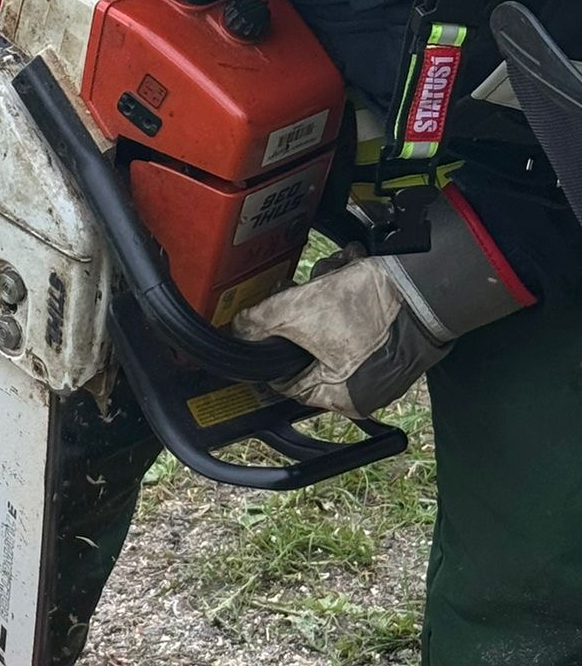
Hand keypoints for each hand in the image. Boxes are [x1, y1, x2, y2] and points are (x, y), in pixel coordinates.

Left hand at [232, 191, 531, 415]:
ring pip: (332, 324)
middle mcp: (364, 385)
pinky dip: (351, 288)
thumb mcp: (297, 312)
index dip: (271, 347)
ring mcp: (382, 359)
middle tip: (300, 291)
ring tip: (334, 274)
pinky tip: (352, 268)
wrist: (427, 278)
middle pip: (309, 347)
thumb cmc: (369, 308)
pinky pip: (358, 312)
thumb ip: (258, 324)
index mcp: (341, 397)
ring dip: (326, 293)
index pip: (287, 380)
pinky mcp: (395, 330)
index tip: (263, 325)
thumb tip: (239, 329)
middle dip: (303, 312)